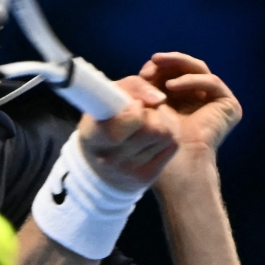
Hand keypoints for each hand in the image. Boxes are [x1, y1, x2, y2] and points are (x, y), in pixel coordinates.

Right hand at [77, 76, 179, 192]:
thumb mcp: (109, 96)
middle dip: (151, 114)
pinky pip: (171, 145)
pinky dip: (166, 137)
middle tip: (140, 114)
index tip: (132, 106)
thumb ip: (133, 87)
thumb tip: (160, 99)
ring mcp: (129, 171)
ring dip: (160, 124)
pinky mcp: (146, 177)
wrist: (99, 166)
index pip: (129, 122)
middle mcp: (109, 158)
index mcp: (93, 136)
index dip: (136, 110)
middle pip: (152, 129)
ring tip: (145, 125)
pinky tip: (151, 138)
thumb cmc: (104, 120)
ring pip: (165, 135)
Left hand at [139, 52, 241, 152]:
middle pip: (185, 68)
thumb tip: (149, 67)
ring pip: (198, 70)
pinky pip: (211, 82)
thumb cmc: (157, 142)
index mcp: (180, 100)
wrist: (175, 164)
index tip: (142, 73)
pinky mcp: (229, 106)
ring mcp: (215, 102)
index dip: (158, 68)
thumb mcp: (149, 106)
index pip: (172, 73)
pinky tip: (172, 85)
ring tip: (158, 68)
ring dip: (178, 64)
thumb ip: (150, 85)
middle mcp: (199, 99)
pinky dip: (191, 79)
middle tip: (153, 61)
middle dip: (168, 63)